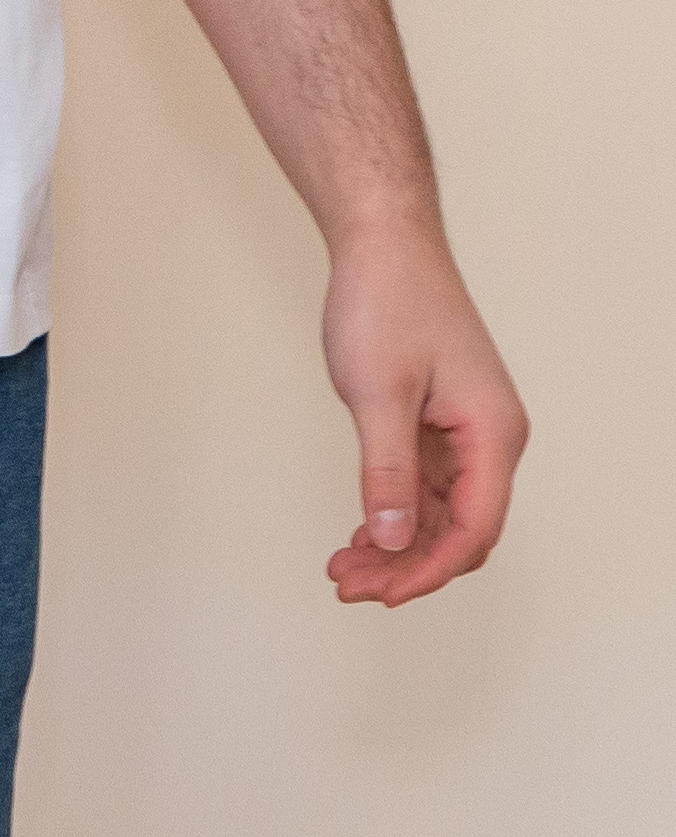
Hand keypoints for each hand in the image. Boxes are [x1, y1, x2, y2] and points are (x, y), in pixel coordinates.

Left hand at [320, 212, 527, 607]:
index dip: (428, 571)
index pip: (472, 530)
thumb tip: (395, 541)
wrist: (384, 242)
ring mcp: (465, 431)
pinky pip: (426, 486)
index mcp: (493, 434)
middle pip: (460, 530)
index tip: (381, 594)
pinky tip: (361, 533)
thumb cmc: (388, 302)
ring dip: (397, 545)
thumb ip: (388, 472)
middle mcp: (490, 439)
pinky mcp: (440, 422)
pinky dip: (395, 512)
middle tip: (348, 584)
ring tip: (343, 568)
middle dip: (407, 566)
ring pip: (440, 513)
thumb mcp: (380, 395)